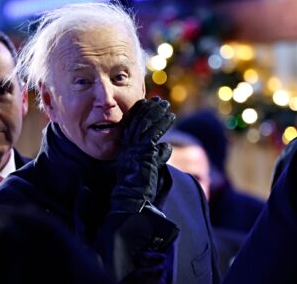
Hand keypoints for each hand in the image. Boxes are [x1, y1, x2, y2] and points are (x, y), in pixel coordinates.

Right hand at [111, 96, 174, 212]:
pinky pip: (154, 132)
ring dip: (157, 113)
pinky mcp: (144, 150)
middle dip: (148, 109)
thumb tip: (166, 147)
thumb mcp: (148, 167)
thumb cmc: (139, 187)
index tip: (147, 104)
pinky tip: (170, 116)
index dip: (140, 113)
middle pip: (138, 121)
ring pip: (146, 124)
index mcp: (126, 147)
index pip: (131, 125)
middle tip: (158, 100)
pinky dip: (163, 123)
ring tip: (166, 105)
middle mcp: (128, 145)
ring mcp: (135, 147)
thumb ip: (156, 155)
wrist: (133, 198)